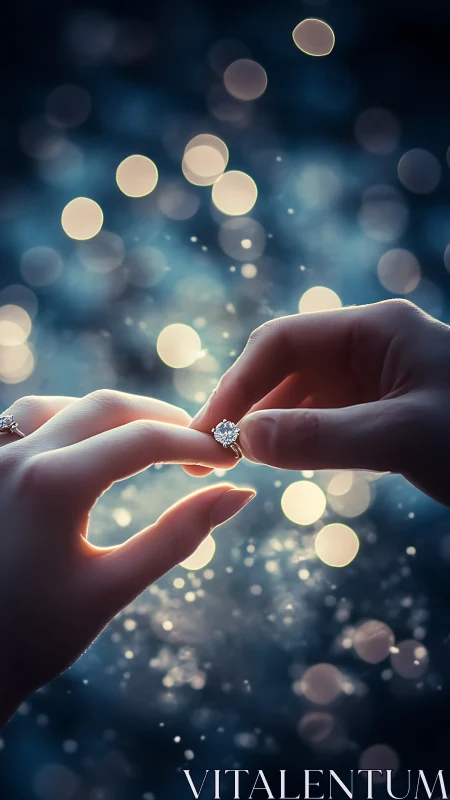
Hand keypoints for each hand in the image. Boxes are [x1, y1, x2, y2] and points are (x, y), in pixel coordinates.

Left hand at [0, 391, 254, 725]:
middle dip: (162, 420)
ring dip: (113, 415)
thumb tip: (238, 496)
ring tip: (152, 441)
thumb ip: (179, 536)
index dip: (194, 443)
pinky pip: (28, 419)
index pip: (142, 439)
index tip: (228, 457)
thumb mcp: (112, 587)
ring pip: (62, 404)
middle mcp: (15, 456)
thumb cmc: (35, 637)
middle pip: (106, 407)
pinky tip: (92, 444)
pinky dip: (71, 420)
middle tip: (199, 448)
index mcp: (51, 485)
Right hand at [186, 299, 449, 506]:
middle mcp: (369, 347)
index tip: (208, 429)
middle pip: (285, 366)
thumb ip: (323, 438)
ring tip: (231, 461)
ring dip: (267, 424)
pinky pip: (323, 418)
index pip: (282, 342)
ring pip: (301, 394)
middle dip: (245, 405)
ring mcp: (374, 379)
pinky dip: (296, 438)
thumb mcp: (404, 438)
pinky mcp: (379, 410)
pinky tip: (277, 460)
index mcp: (376, 330)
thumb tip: (245, 441)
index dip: (238, 383)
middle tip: (207, 452)